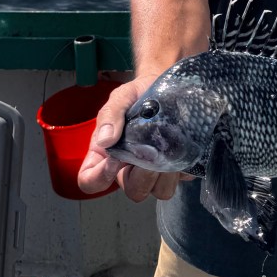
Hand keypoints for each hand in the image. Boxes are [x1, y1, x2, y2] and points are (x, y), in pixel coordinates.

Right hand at [76, 75, 191, 201]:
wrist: (168, 86)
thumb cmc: (138, 94)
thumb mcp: (121, 98)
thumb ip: (110, 114)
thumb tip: (105, 140)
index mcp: (108, 155)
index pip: (91, 181)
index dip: (100, 177)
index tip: (114, 159)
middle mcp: (131, 168)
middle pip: (134, 191)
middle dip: (143, 177)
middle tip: (151, 152)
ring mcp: (157, 170)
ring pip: (161, 191)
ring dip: (166, 174)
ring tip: (170, 148)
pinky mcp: (180, 167)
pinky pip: (183, 179)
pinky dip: (184, 164)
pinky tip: (183, 144)